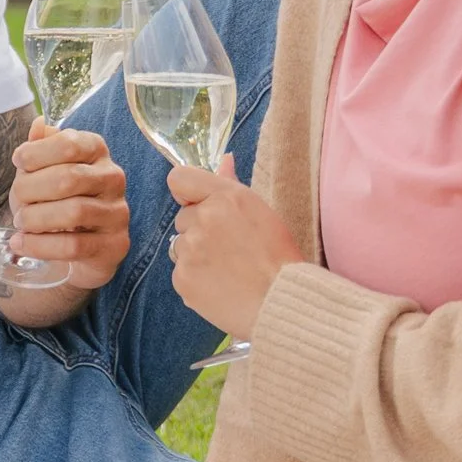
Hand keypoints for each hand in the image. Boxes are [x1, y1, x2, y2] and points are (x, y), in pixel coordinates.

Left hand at [1, 126, 129, 298]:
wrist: (80, 249)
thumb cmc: (58, 201)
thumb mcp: (45, 171)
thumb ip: (41, 148)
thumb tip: (38, 124)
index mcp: (97, 150)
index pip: (69, 143)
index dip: (37, 152)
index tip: (18, 161)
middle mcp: (113, 177)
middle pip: (69, 178)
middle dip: (31, 190)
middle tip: (16, 201)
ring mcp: (117, 212)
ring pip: (74, 212)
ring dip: (36, 219)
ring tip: (20, 223)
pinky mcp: (115, 245)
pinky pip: (74, 246)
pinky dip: (40, 246)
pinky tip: (21, 243)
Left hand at [166, 157, 298, 338]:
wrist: (281, 302)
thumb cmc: (278, 257)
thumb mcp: (260, 211)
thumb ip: (232, 185)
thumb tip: (225, 159)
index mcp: (226, 197)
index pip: (179, 178)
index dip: (187, 193)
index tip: (198, 205)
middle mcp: (204, 218)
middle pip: (184, 218)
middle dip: (200, 230)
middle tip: (229, 248)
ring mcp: (190, 250)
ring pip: (181, 246)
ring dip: (197, 255)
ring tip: (227, 270)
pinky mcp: (183, 278)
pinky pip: (181, 273)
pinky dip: (196, 280)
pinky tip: (220, 286)